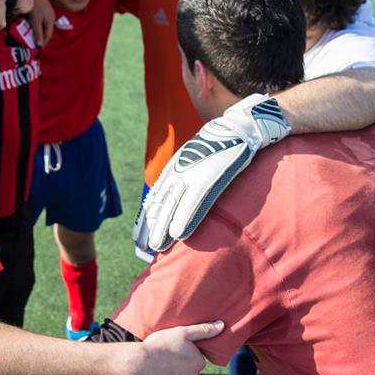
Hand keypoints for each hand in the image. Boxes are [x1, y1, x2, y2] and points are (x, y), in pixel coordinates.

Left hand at [28, 0, 54, 46]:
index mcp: (50, 20)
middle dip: (40, 38)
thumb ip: (37, 33)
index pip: (48, 36)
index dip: (43, 43)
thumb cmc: (33, 5)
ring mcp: (45, 11)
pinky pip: (38, 20)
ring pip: (41, 25)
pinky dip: (34, 25)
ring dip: (36, 31)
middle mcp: (49, 16)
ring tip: (29, 37)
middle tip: (31, 45)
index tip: (35, 50)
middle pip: (45, 30)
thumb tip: (40, 46)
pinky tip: (28, 26)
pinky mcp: (39, 7)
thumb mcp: (35, 20)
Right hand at [128, 321, 223, 374]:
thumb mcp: (182, 332)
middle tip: (165, 358)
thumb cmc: (160, 346)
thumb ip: (203, 330)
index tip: (172, 349)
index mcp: (198, 364)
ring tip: (159, 368)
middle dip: (181, 367)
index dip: (184, 353)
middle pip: (189, 372)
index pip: (195, 359)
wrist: (137, 365)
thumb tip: (222, 325)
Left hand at [133, 94, 289, 252]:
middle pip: (159, 204)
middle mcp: (178, 172)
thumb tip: (180, 195)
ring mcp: (192, 174)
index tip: (138, 237)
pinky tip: (178, 234)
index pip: (155, 198)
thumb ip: (186, 176)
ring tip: (155, 246)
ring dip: (163, 227)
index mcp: (174, 169)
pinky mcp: (209, 177)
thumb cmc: (219, 145)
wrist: (236, 127)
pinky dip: (185, 218)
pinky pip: (194, 201)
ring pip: (172, 205)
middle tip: (141, 248)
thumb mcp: (195, 159)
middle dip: (150, 227)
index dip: (146, 219)